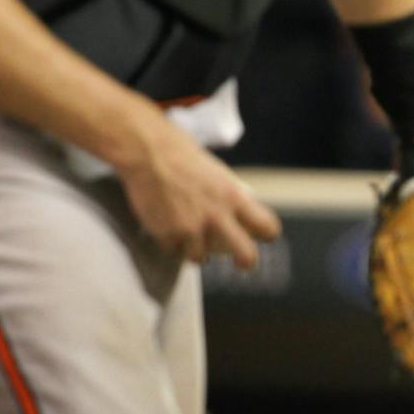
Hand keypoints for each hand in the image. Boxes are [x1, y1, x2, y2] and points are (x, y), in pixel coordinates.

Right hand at [113, 112, 280, 268]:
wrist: (145, 150)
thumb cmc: (179, 154)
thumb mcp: (216, 172)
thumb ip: (227, 196)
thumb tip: (235, 214)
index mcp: (234, 197)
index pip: (267, 226)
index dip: (266, 234)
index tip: (261, 237)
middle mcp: (216, 216)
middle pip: (247, 255)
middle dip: (246, 262)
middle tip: (241, 263)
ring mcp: (191, 228)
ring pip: (201, 258)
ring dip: (195, 250)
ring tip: (188, 237)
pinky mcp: (168, 235)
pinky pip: (174, 251)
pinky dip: (171, 244)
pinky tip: (167, 229)